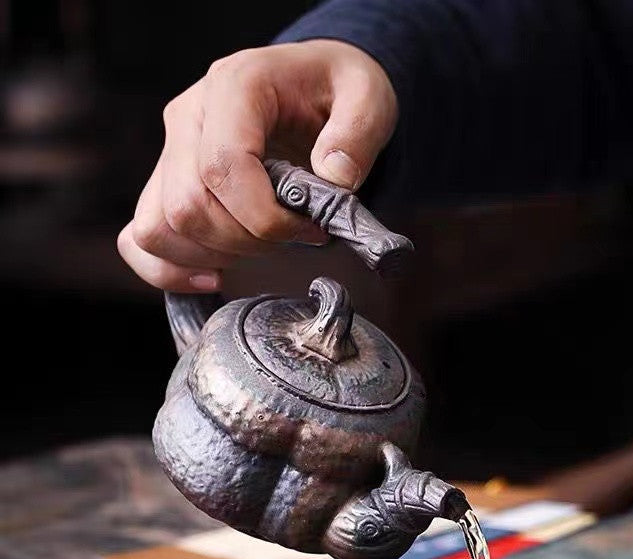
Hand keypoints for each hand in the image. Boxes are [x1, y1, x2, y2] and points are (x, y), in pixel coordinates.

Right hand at [117, 40, 397, 291]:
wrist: (312, 86)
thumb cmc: (336, 91)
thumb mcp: (367, 97)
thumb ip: (357, 134)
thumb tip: (334, 179)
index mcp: (235, 87)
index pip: (222, 166)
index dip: (264, 217)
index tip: (309, 230)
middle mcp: (189, 117)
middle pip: (188, 206)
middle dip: (247, 241)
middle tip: (294, 237)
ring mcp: (171, 152)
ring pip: (160, 227)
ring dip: (216, 256)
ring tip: (264, 245)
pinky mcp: (165, 184)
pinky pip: (141, 238)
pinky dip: (170, 269)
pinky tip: (215, 275)